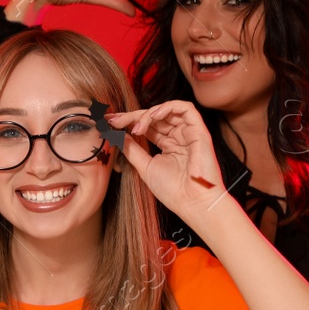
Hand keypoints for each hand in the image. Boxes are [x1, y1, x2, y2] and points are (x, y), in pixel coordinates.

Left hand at [105, 101, 230, 220]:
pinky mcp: (199, 131)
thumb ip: (132, 150)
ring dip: (148, 114)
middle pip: (155, 117)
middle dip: (133, 116)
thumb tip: (118, 135)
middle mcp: (178, 136)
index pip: (147, 126)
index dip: (129, 122)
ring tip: (135, 127)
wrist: (191, 202)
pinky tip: (152, 117)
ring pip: (168, 110)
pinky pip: (186, 108)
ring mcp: (189, 133)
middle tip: (115, 121)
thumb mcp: (145, 166)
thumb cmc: (172, 190)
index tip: (109, 123)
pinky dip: (167, 107)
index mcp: (168, 145)